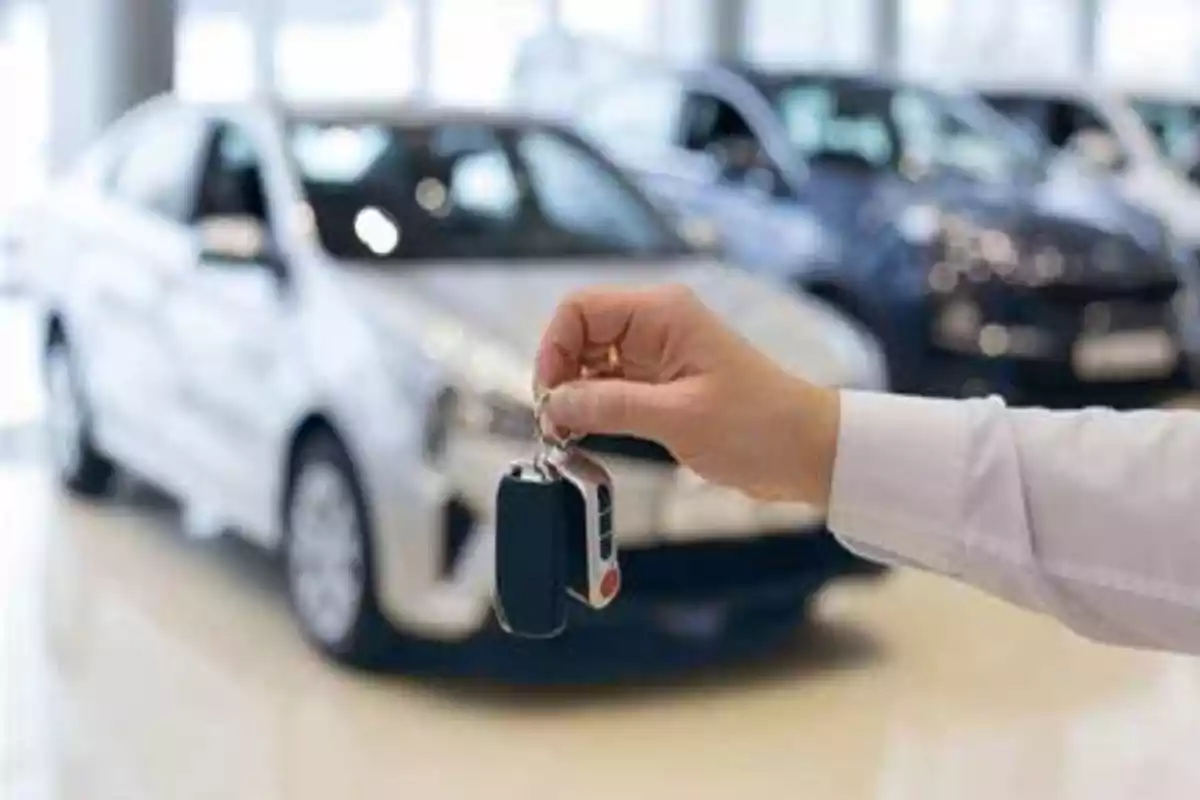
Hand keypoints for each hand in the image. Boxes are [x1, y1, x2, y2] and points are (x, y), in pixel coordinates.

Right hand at [535, 285, 840, 504]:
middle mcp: (657, 325)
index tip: (549, 394)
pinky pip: (610, 386)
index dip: (554, 347)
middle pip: (580, 334)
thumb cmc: (759, 426)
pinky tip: (589, 433)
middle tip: (555, 422)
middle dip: (560, 375)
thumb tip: (554, 405)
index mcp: (663, 314)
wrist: (807, 451)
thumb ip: (609, 407)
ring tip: (569, 434)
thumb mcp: (677, 418)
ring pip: (590, 362)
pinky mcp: (661, 383)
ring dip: (575, 395)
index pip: (581, 309)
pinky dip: (593, 407)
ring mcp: (658, 354)